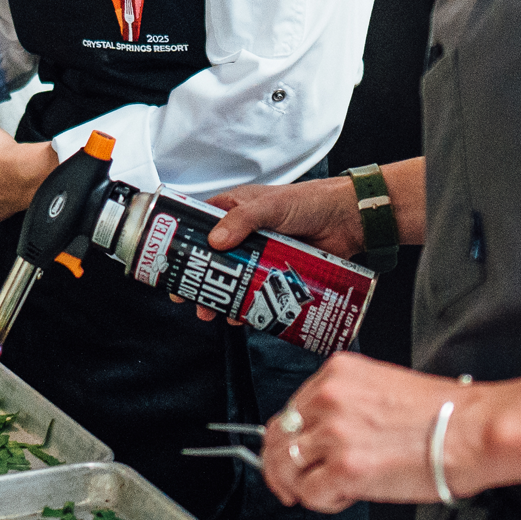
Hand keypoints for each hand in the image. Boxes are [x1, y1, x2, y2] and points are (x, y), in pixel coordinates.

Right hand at [175, 179, 365, 321]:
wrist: (348, 221)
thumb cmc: (309, 202)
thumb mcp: (270, 205)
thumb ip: (243, 220)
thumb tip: (215, 241)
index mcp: (236, 210)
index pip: (201, 226)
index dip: (185, 245)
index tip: (173, 265)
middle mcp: (244, 234)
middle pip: (214, 260)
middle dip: (201, 281)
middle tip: (190, 298)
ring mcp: (261, 256)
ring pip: (233, 280)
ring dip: (222, 299)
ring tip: (215, 314)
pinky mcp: (277, 274)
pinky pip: (257, 293)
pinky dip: (248, 306)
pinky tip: (242, 317)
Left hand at [264, 357, 520, 512]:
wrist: (474, 431)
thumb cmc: (444, 415)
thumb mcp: (383, 387)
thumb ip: (346, 403)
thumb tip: (326, 432)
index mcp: (337, 373)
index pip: (290, 407)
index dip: (288, 437)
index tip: (292, 453)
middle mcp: (329, 398)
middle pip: (277, 435)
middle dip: (279, 465)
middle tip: (289, 484)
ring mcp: (334, 432)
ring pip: (286, 466)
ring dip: (302, 485)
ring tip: (329, 490)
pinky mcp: (345, 468)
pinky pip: (309, 493)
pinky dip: (323, 502)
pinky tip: (346, 496)